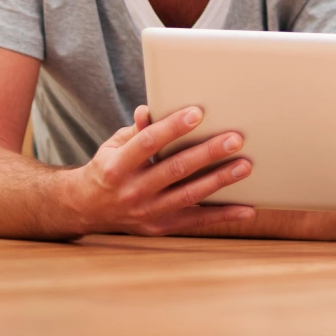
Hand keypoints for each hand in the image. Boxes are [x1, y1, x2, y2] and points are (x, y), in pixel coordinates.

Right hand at [65, 104, 255, 235]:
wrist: (88, 209)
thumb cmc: (109, 167)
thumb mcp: (113, 146)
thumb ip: (136, 130)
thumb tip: (148, 109)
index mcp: (118, 166)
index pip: (148, 143)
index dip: (172, 127)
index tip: (198, 113)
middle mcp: (132, 191)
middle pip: (175, 169)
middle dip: (207, 153)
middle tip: (235, 139)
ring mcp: (148, 212)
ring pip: (189, 195)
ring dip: (220, 180)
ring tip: (244, 166)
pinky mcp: (162, 226)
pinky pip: (197, 221)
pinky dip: (224, 216)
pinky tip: (247, 209)